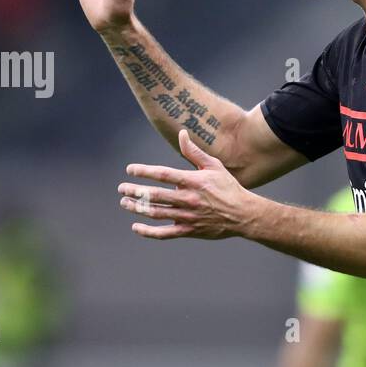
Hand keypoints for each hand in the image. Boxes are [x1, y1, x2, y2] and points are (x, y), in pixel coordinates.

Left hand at [118, 130, 257, 239]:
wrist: (244, 214)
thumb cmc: (228, 188)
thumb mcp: (214, 166)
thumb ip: (194, 152)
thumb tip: (182, 133)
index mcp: (193, 181)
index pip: (162, 174)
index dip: (144, 171)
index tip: (130, 170)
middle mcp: (188, 199)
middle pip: (154, 195)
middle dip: (135, 191)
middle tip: (122, 188)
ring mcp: (187, 216)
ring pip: (156, 213)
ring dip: (137, 208)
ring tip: (125, 203)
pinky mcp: (189, 230)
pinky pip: (165, 233)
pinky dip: (148, 232)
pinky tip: (136, 227)